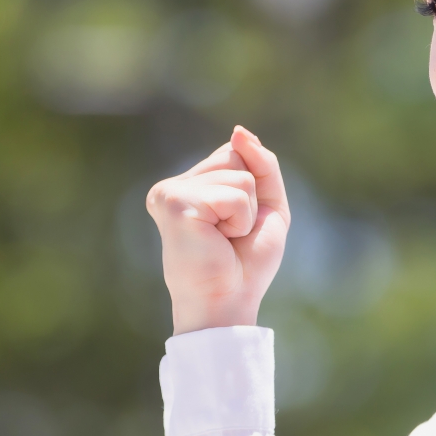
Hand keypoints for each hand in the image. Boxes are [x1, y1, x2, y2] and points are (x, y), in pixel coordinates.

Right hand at [145, 126, 290, 334]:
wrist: (228, 303)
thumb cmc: (245, 264)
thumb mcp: (266, 205)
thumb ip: (262, 164)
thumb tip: (239, 132)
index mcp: (190, 185)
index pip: (235, 152)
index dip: (252, 189)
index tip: (234, 226)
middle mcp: (174, 186)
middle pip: (235, 156)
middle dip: (250, 198)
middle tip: (229, 235)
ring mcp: (170, 192)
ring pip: (239, 175)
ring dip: (245, 214)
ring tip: (223, 239)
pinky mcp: (173, 203)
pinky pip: (233, 195)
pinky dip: (239, 221)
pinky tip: (217, 240)